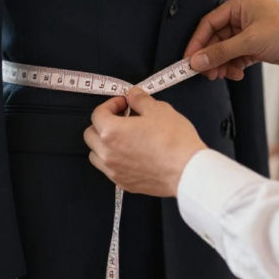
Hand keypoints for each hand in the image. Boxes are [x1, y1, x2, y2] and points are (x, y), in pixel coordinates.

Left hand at [84, 89, 206, 197]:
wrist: (187, 171)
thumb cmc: (174, 141)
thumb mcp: (158, 109)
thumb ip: (140, 99)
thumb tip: (133, 95)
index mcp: (111, 132)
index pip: (98, 114)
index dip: (110, 104)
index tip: (123, 103)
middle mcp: (107, 153)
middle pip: (90, 135)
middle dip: (102, 123)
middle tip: (121, 118)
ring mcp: (114, 171)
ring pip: (95, 155)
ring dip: (103, 143)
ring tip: (123, 138)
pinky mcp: (124, 183)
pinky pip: (109, 170)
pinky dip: (113, 160)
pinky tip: (131, 154)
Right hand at [185, 0, 278, 80]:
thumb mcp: (250, 42)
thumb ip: (221, 52)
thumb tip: (196, 61)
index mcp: (238, 5)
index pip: (208, 24)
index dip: (196, 43)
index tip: (188, 60)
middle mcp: (241, 16)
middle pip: (215, 39)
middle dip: (210, 57)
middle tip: (205, 73)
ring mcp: (248, 32)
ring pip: (225, 50)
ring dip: (222, 64)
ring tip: (221, 75)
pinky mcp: (256, 46)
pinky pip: (236, 57)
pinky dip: (233, 67)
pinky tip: (236, 74)